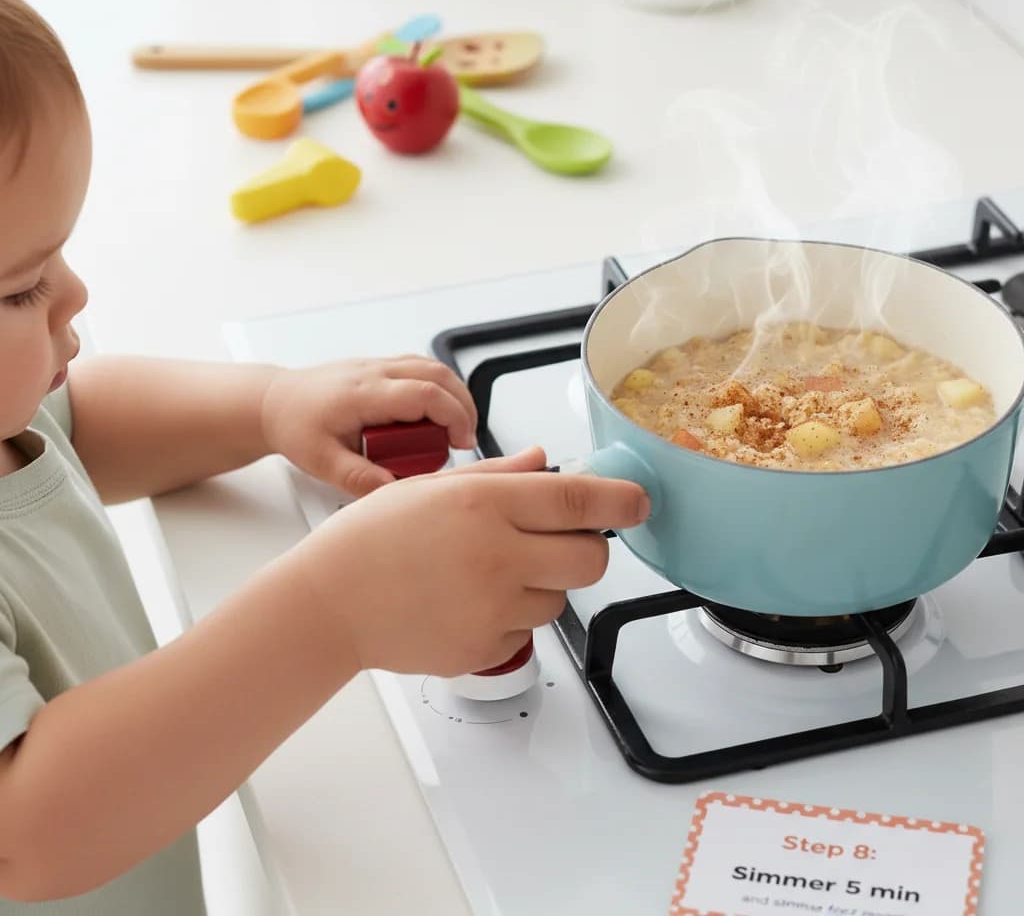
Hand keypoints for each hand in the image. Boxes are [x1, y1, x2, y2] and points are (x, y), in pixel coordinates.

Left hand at [259, 356, 476, 496]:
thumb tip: (393, 489)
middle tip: (464, 438)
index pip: (425, 394)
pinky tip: (436, 412)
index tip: (460, 442)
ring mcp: (377, 365)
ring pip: (432, 365)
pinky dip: (439, 386)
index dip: (454, 416)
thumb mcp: (321, 462)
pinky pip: (420, 367)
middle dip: (463, 406)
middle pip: (438, 374)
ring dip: (454, 394)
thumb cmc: (295, 426)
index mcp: (364, 393)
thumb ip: (358, 478)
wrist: (274, 402)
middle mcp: (374, 372)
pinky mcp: (379, 366)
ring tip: (455, 428)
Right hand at [287, 447, 650, 676]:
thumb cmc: (373, 538)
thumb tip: (545, 462)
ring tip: (487, 573)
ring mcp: (492, 609)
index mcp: (484, 506)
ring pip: (559, 598)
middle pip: (590, 560)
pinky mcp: (485, 649)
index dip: (619, 500)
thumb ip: (499, 476)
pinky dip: (509, 616)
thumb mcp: (433, 487)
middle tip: (561, 541)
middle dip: (588, 549)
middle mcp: (496, 557)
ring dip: (542, 583)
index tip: (640, 501)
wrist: (330, 602)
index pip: (576, 502)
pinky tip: (466, 601)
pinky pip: (524, 631)